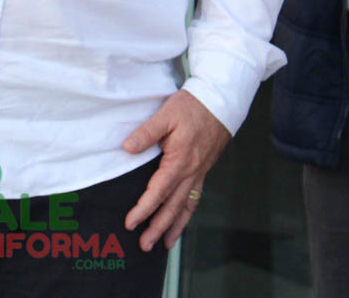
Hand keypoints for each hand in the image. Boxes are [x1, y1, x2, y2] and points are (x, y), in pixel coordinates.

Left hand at [121, 90, 230, 252]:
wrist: (220, 103)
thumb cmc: (192, 107)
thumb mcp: (166, 115)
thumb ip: (147, 133)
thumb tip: (127, 148)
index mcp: (179, 161)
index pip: (158, 191)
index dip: (143, 209)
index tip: (131, 223)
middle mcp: (191, 172)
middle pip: (172, 206)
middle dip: (158, 227)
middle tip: (144, 246)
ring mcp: (199, 173)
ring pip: (186, 206)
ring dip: (174, 227)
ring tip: (164, 244)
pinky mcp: (203, 170)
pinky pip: (194, 198)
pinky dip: (187, 214)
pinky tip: (181, 221)